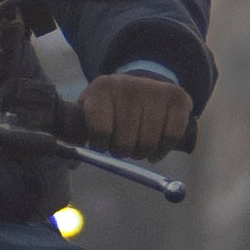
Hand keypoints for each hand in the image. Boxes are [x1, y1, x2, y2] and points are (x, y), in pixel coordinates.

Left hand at [76, 69, 198, 157]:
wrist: (141, 84)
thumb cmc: (112, 107)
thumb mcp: (90, 112)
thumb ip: (78, 136)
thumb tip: (72, 165)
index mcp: (101, 88)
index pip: (99, 128)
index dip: (101, 144)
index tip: (102, 144)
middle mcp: (128, 85)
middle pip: (125, 140)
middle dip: (123, 151)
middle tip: (123, 147)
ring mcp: (154, 90)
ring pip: (148, 141)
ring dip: (142, 152)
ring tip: (138, 145)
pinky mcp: (178, 97)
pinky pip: (172, 135)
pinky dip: (163, 149)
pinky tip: (156, 148)